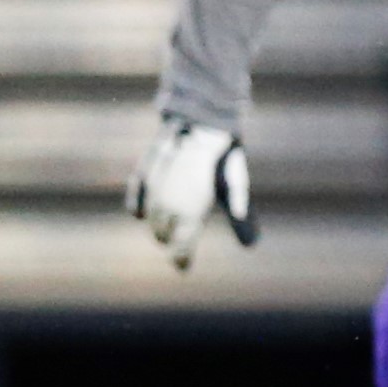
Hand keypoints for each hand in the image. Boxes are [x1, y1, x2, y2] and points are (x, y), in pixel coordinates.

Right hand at [130, 116, 255, 266]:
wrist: (199, 120)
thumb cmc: (222, 157)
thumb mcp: (236, 187)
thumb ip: (241, 217)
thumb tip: (251, 246)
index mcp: (189, 215)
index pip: (179, 250)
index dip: (181, 260)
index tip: (183, 266)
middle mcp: (167, 207)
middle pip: (162, 236)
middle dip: (171, 241)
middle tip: (180, 242)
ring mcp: (153, 191)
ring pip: (150, 220)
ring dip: (158, 226)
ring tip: (168, 227)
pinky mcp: (144, 174)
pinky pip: (136, 199)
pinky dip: (140, 207)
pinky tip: (143, 213)